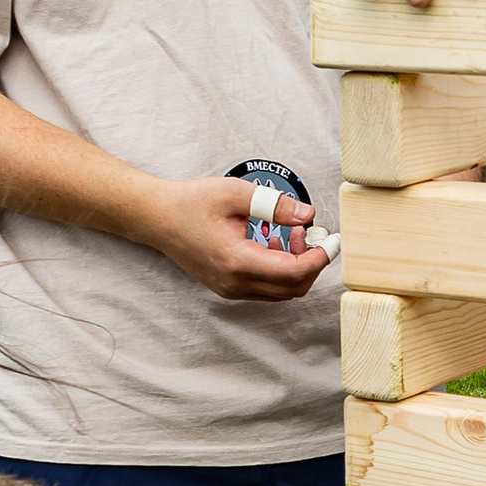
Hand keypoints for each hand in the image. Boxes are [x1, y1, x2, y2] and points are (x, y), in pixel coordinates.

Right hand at [143, 174, 334, 301]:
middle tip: (310, 232)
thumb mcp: (235, 194)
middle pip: (293, 289)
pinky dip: (280, 271)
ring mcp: (230, 289)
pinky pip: (266, 289)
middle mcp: (234, 283)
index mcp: (237, 261)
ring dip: (296, 267)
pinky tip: (274, 243)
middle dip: (311, 262)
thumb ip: (274, 205)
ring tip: (292, 233)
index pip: (294, 272)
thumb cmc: (190, 202)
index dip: (319, 258)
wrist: (156, 217)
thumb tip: (307, 214)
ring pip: (281, 292)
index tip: (330, 239)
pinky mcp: (227, 287)